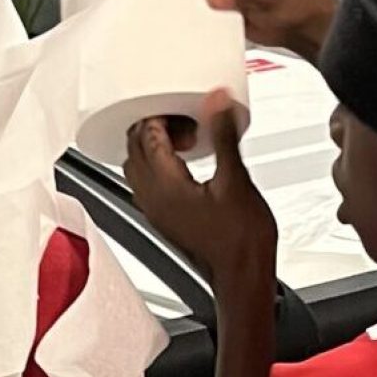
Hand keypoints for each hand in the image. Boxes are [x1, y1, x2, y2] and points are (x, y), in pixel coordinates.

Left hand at [125, 90, 277, 293]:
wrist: (241, 276)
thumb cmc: (240, 240)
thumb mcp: (237, 178)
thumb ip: (223, 135)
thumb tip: (216, 101)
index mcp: (164, 185)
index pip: (146, 134)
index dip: (163, 113)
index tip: (186, 106)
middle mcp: (152, 198)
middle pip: (134, 148)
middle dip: (155, 126)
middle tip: (186, 119)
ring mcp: (155, 211)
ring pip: (137, 166)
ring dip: (154, 146)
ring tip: (186, 138)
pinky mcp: (163, 219)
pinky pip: (147, 183)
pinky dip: (159, 165)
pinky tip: (185, 163)